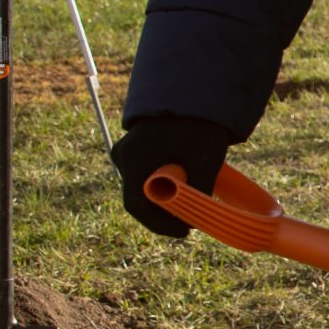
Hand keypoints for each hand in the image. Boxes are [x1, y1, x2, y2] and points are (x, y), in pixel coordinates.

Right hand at [111, 114, 233, 237]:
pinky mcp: (135, 153)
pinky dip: (162, 190)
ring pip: (142, 189)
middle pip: (138, 198)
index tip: (185, 232)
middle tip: (189, 226)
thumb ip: (198, 188)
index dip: (160, 223)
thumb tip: (199, 217)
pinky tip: (182, 197)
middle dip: (163, 216)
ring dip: (163, 203)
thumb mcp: (205, 159)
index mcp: (134, 157)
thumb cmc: (200, 125)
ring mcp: (126, 153)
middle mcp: (123, 156)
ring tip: (189, 213)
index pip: (137, 204)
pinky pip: (145, 179)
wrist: (194, 96)